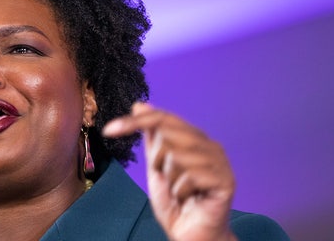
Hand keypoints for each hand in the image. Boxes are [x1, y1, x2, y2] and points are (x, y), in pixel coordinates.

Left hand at [103, 102, 236, 240]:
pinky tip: (189, 199)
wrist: (191, 235)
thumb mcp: (156, 167)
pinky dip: (180, 192)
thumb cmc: (176, 203)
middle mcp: (210, 145)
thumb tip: (140, 105)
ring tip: (181, 191)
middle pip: (167, 136)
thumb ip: (151, 138)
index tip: (108, 130)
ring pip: (176, 156)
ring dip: (170, 180)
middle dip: (157, 161)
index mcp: (194, 139)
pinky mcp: (225, 180)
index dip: (134, 122)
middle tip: (168, 180)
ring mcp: (219, 162)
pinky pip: (188, 176)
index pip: (162, 118)